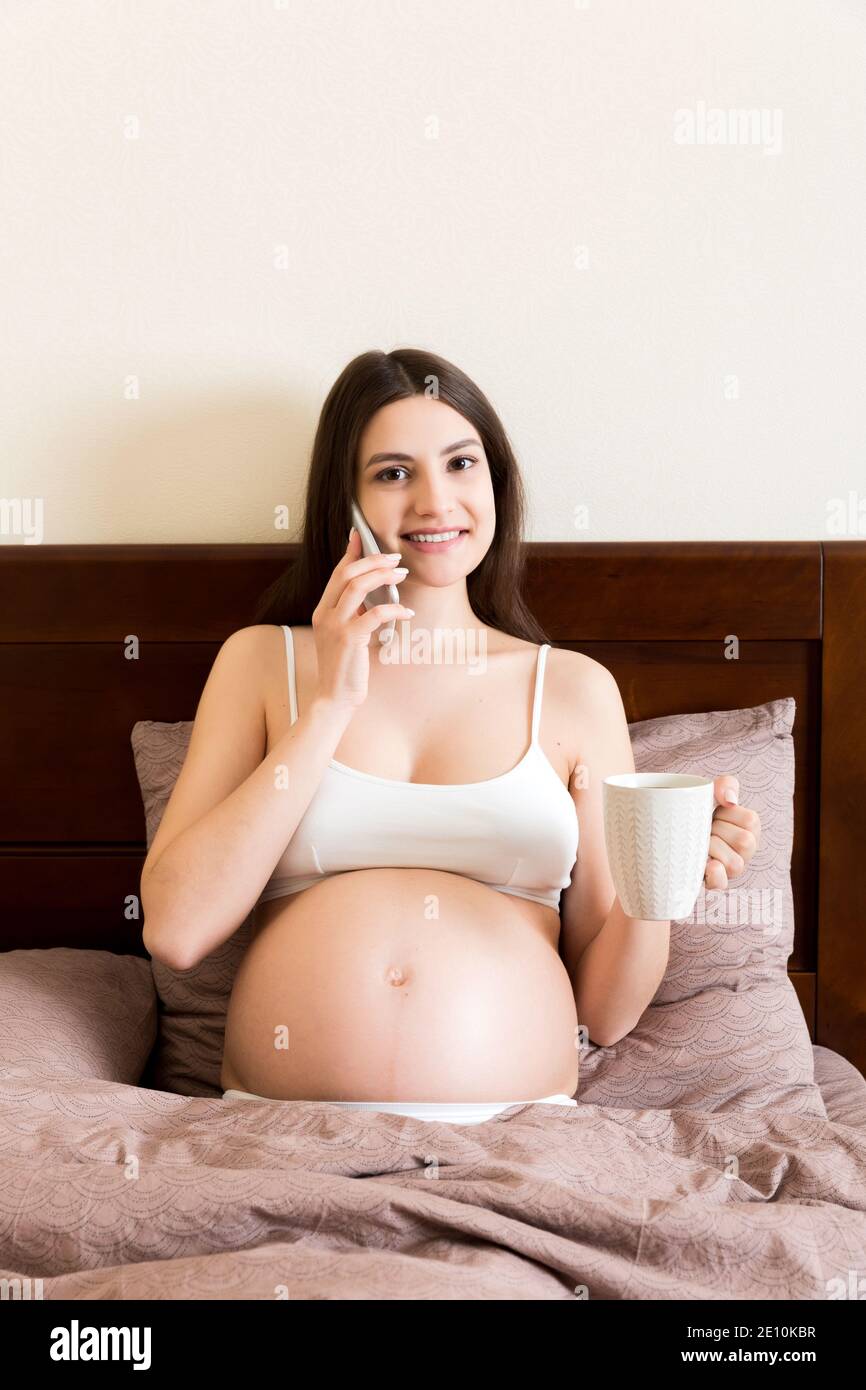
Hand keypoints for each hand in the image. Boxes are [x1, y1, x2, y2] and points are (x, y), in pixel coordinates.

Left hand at [704, 775, 761, 890]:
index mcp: (749, 829)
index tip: (714, 812)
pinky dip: (715, 875)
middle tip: (704, 828)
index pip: (750, 820)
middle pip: (745, 842)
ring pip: (734, 863)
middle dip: (718, 830)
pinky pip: (721, 883)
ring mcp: (730, 869)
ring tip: (699, 843)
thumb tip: (729, 800)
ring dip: (712, 849)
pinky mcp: (714, 882)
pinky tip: (707, 864)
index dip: (728, 814)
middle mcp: (744, 852)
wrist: (671, 828)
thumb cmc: (698, 812)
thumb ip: (726, 785)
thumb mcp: (712, 792)